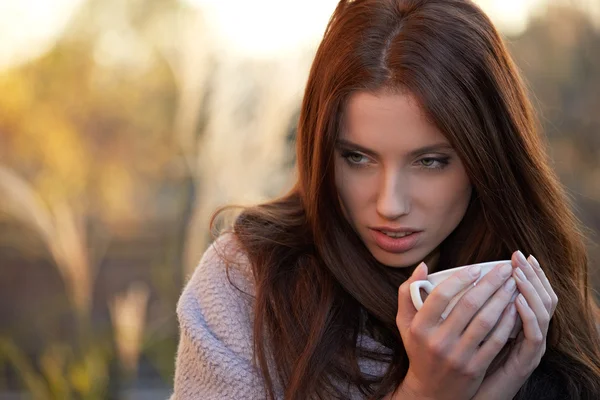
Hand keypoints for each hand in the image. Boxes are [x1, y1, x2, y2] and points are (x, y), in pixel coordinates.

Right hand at [392, 260, 518, 399]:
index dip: (460, 279)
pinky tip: (515, 308)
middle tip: (504, 269)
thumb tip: (423, 265)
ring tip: (513, 284)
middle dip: (490, 283)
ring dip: (502, 299)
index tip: (476, 268)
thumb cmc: (419, 349)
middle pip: (468, 305)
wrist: (431, 392)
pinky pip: (496, 340)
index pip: (440, 296)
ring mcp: (458, 356)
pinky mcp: (475, 368)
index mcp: (420, 328)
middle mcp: (438, 341)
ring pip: (485, 321)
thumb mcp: (405, 323)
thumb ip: (407, 293)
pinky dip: (508, 322)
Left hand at [472, 251, 557, 399]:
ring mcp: (531, 347)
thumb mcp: (472, 331)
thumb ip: (470, 306)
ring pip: (542, 312)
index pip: (534, 293)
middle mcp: (529, 333)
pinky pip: (534, 335)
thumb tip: (460, 279)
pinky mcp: (527, 360)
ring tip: (517, 272)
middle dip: (531, 275)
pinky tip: (516, 300)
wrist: (466, 395)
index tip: (516, 255)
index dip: (529, 273)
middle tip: (520, 256)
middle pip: (542, 297)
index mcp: (519, 324)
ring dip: (531, 290)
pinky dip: (527, 316)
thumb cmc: (466, 361)